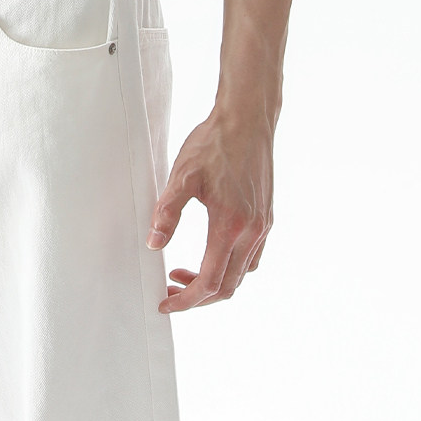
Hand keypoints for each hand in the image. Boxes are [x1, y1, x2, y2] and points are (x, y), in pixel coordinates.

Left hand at [146, 107, 273, 309]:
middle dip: (197, 297)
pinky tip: (211, 252)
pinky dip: (230, 267)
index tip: (165, 302)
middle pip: (228, 286)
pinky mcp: (266, 217)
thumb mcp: (182, 176)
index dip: (186, 300)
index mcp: (230, 226)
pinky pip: (251, 257)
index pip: (210, 281)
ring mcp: (263, 225)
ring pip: (241, 274)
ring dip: (213, 282)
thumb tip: (153, 244)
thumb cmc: (214, 143)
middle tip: (170, 289)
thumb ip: (167, 213)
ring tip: (182, 270)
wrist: (248, 118)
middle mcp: (252, 232)